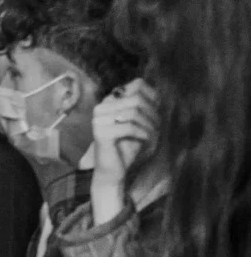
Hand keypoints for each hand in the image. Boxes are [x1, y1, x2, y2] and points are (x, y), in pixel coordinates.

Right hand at [91, 80, 157, 218]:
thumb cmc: (126, 148)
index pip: (137, 84)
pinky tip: (145, 139)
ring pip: (133, 112)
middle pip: (137, 99)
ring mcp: (99, 119)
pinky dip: (142, 133)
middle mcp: (101, 107)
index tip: (158, 110)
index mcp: (109, 101)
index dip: (152, 95)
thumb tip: (157, 93)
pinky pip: (129, 127)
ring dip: (148, 124)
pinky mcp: (101, 133)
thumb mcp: (138, 123)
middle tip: (157, 127)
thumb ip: (144, 107)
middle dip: (152, 113)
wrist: (112, 172)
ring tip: (153, 134)